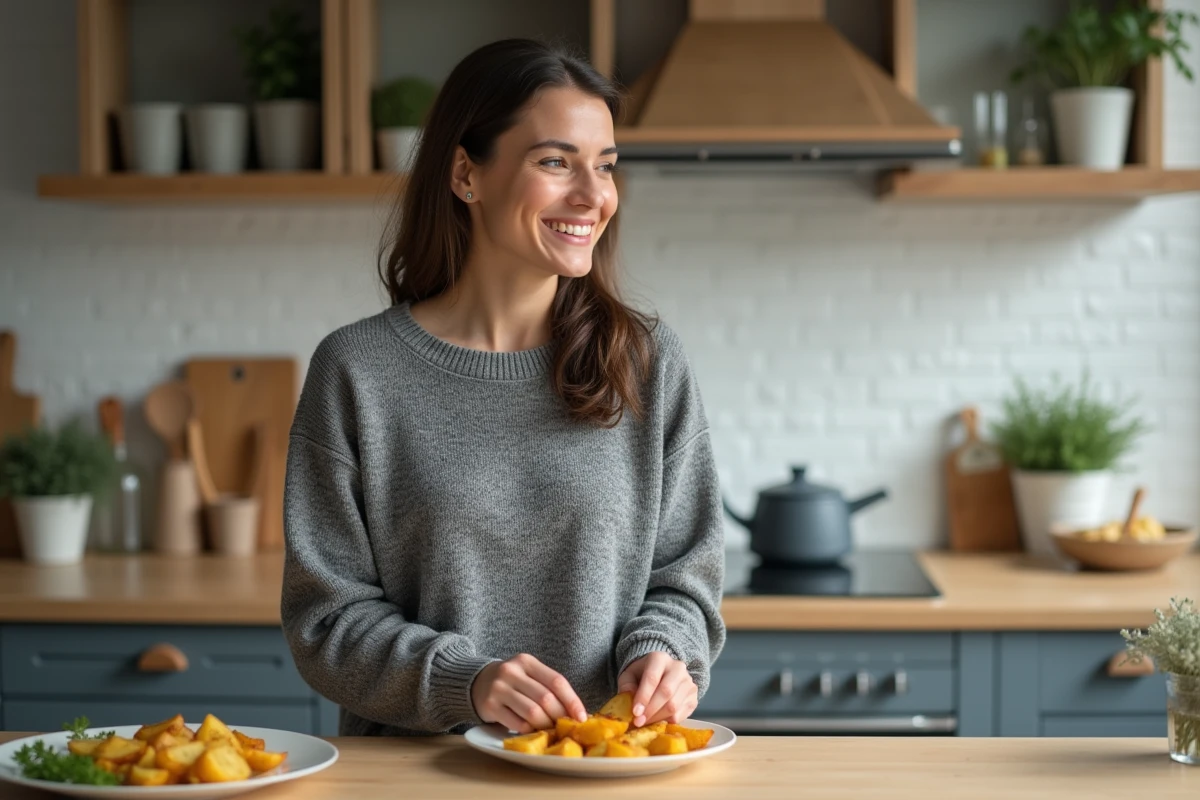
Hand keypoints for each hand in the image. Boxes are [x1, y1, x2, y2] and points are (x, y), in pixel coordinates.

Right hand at [471, 653, 587, 732]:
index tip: (581, 717)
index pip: (556, 681)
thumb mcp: (528, 674)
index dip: (572, 701)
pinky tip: (532, 730)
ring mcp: (499, 688)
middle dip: (559, 716)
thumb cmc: (511, 681)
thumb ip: (547, 687)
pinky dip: (529, 729)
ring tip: (549, 729)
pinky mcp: (490, 705)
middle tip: (565, 726)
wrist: (476, 682)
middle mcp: (512, 672)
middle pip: (545, 698)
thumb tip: (574, 712)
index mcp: (526, 661)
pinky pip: (517, 723)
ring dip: (545, 725)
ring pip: (532, 712)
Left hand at [617, 651, 696, 727]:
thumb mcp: (629, 676)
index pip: (652, 678)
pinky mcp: (694, 697)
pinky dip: (667, 721)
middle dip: (650, 710)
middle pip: (666, 692)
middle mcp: (678, 668)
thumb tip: (629, 700)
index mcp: (659, 658)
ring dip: (657, 718)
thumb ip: (626, 686)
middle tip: (639, 722)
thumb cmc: (642, 675)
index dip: (643, 697)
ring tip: (646, 722)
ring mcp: (689, 682)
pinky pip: (681, 715)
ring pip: (674, 705)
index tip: (635, 712)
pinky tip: (658, 719)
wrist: (661, 674)